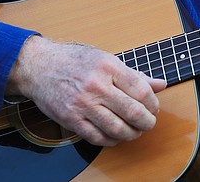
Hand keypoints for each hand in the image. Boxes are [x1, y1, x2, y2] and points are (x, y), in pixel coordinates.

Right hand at [6, 36, 166, 145]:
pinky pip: (97, 137)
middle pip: (132, 111)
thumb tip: (160, 85)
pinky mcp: (71, 119)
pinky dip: (111, 140)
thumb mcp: (107, 60)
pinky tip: (117, 136)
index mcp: (108, 67)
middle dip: (147, 122)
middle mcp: (96, 86)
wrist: (39, 66)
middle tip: (149, 123)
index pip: (141, 90)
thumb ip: (134, 75)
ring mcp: (82, 104)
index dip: (153, 103)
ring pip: (116, 128)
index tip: (154, 107)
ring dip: (132, 134)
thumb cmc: (75, 61)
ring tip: (135, 131)